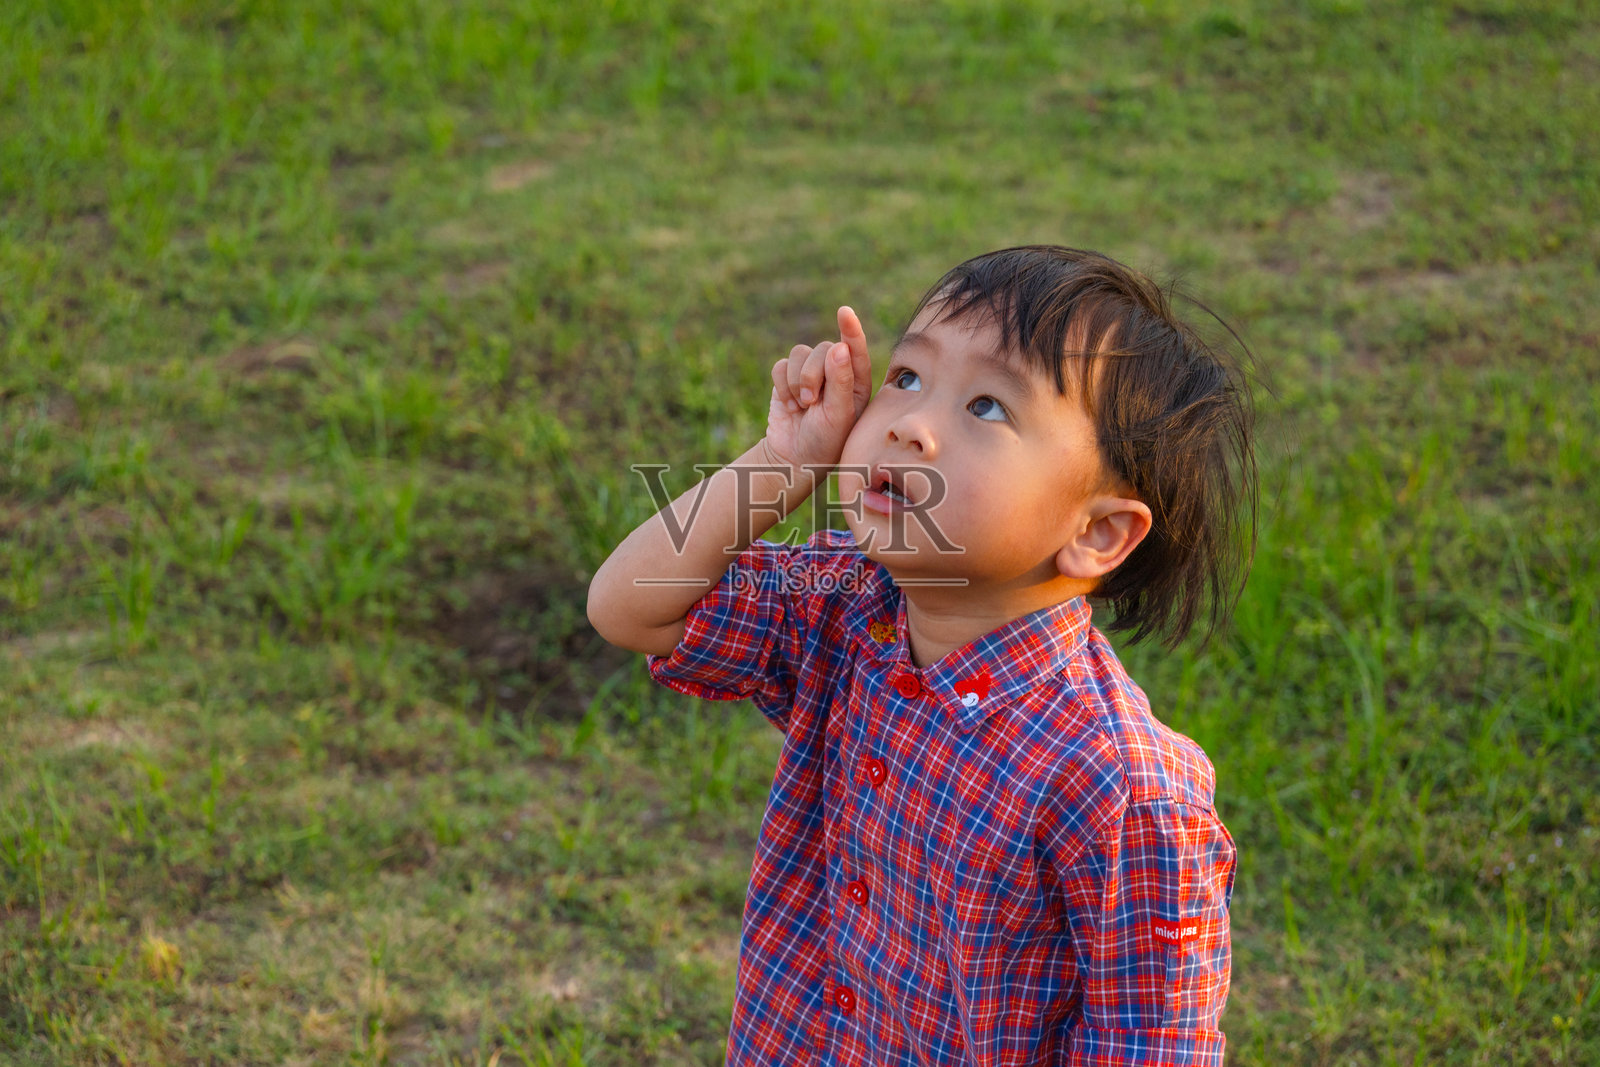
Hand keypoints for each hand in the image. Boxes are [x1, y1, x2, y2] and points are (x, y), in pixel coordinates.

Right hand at [764, 306, 871, 477]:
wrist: (793, 457)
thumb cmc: (825, 440)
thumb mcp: (838, 415)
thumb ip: (840, 382)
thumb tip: (840, 347)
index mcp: (856, 380)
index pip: (855, 349)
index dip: (850, 329)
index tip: (844, 313)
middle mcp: (835, 371)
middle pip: (823, 348)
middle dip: (812, 374)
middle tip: (811, 402)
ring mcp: (811, 372)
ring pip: (800, 353)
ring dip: (797, 381)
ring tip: (802, 406)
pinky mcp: (788, 377)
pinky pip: (781, 365)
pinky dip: (782, 385)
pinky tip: (789, 406)